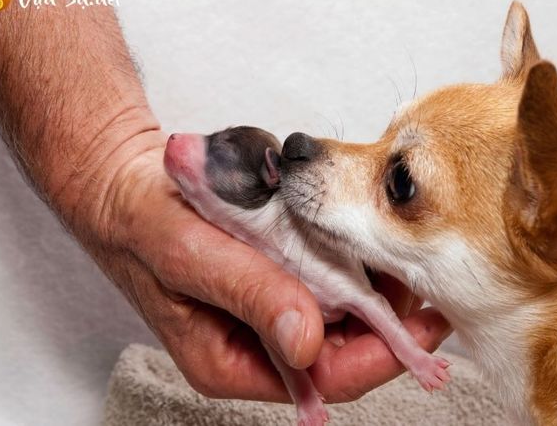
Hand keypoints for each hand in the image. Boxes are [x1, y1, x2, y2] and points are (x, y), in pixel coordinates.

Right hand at [94, 137, 451, 402]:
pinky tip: (372, 241)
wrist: (124, 181)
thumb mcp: (187, 256)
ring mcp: (268, 306)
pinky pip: (325, 277)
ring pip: (339, 312)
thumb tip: (306, 343)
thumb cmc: (141, 220)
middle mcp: (257, 340)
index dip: (382, 356)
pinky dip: (352, 260)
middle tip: (432, 284)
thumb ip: (247, 295)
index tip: (426, 329)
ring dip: (376, 289)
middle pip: (342, 348)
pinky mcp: (274, 273)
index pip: (323, 376)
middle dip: (390, 322)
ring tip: (410, 260)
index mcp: (231, 359)